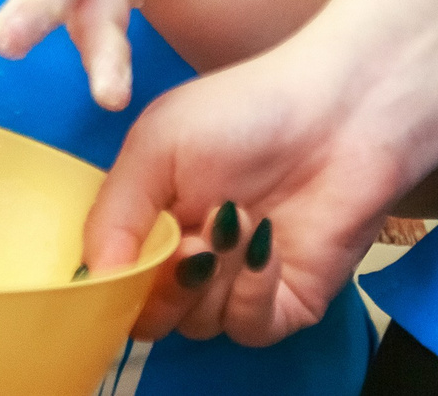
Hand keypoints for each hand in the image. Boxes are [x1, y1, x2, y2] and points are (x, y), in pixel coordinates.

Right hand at [82, 46, 409, 346]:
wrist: (343, 109)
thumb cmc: (249, 109)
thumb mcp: (156, 144)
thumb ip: (112, 215)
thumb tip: (93, 281)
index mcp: (153, 219)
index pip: (114, 279)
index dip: (115, 276)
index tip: (130, 252)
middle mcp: (192, 256)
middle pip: (151, 314)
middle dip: (166, 282)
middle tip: (192, 238)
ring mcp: (239, 281)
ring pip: (198, 324)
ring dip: (214, 275)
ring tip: (239, 217)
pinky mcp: (287, 300)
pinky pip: (248, 328)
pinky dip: (250, 293)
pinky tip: (266, 245)